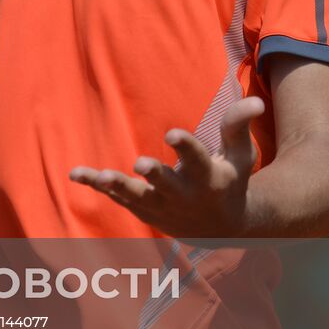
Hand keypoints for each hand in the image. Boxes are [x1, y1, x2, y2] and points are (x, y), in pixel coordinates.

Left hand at [69, 96, 264, 238]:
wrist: (223, 228)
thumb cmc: (230, 180)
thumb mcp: (240, 155)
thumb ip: (238, 126)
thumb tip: (254, 100)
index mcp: (209, 178)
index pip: (197, 159)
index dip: (185, 146)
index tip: (171, 133)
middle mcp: (185, 195)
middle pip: (167, 185)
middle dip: (155, 176)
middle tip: (140, 164)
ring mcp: (163, 207)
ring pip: (138, 197)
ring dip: (119, 187)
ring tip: (100, 175)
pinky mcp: (144, 211)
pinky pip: (119, 199)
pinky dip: (97, 187)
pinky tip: (75, 174)